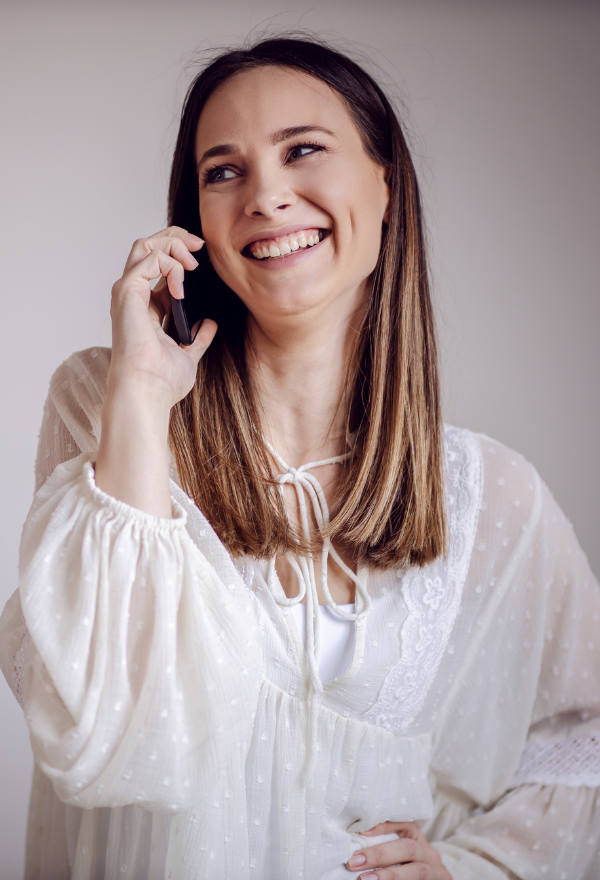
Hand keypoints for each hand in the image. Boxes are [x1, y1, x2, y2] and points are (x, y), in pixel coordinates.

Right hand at [96, 227, 217, 516]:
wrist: (148, 392)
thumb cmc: (162, 381)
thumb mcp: (188, 354)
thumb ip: (198, 338)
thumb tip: (209, 324)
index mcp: (145, 308)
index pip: (157, 268)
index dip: (178, 256)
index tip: (201, 258)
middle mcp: (133, 297)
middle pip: (147, 248)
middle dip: (174, 238)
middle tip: (199, 245)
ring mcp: (128, 293)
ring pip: (144, 246)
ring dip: (172, 245)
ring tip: (193, 261)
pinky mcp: (127, 292)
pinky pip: (149, 259)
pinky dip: (170, 265)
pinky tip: (182, 287)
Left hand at [346, 822, 450, 879]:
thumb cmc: (412, 865)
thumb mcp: (404, 851)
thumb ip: (387, 845)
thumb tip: (357, 847)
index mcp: (419, 839)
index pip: (405, 825)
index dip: (384, 826)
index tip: (362, 831)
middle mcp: (429, 854)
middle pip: (407, 848)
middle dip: (379, 854)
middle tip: (354, 861)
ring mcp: (434, 872)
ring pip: (415, 871)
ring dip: (388, 875)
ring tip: (364, 879)